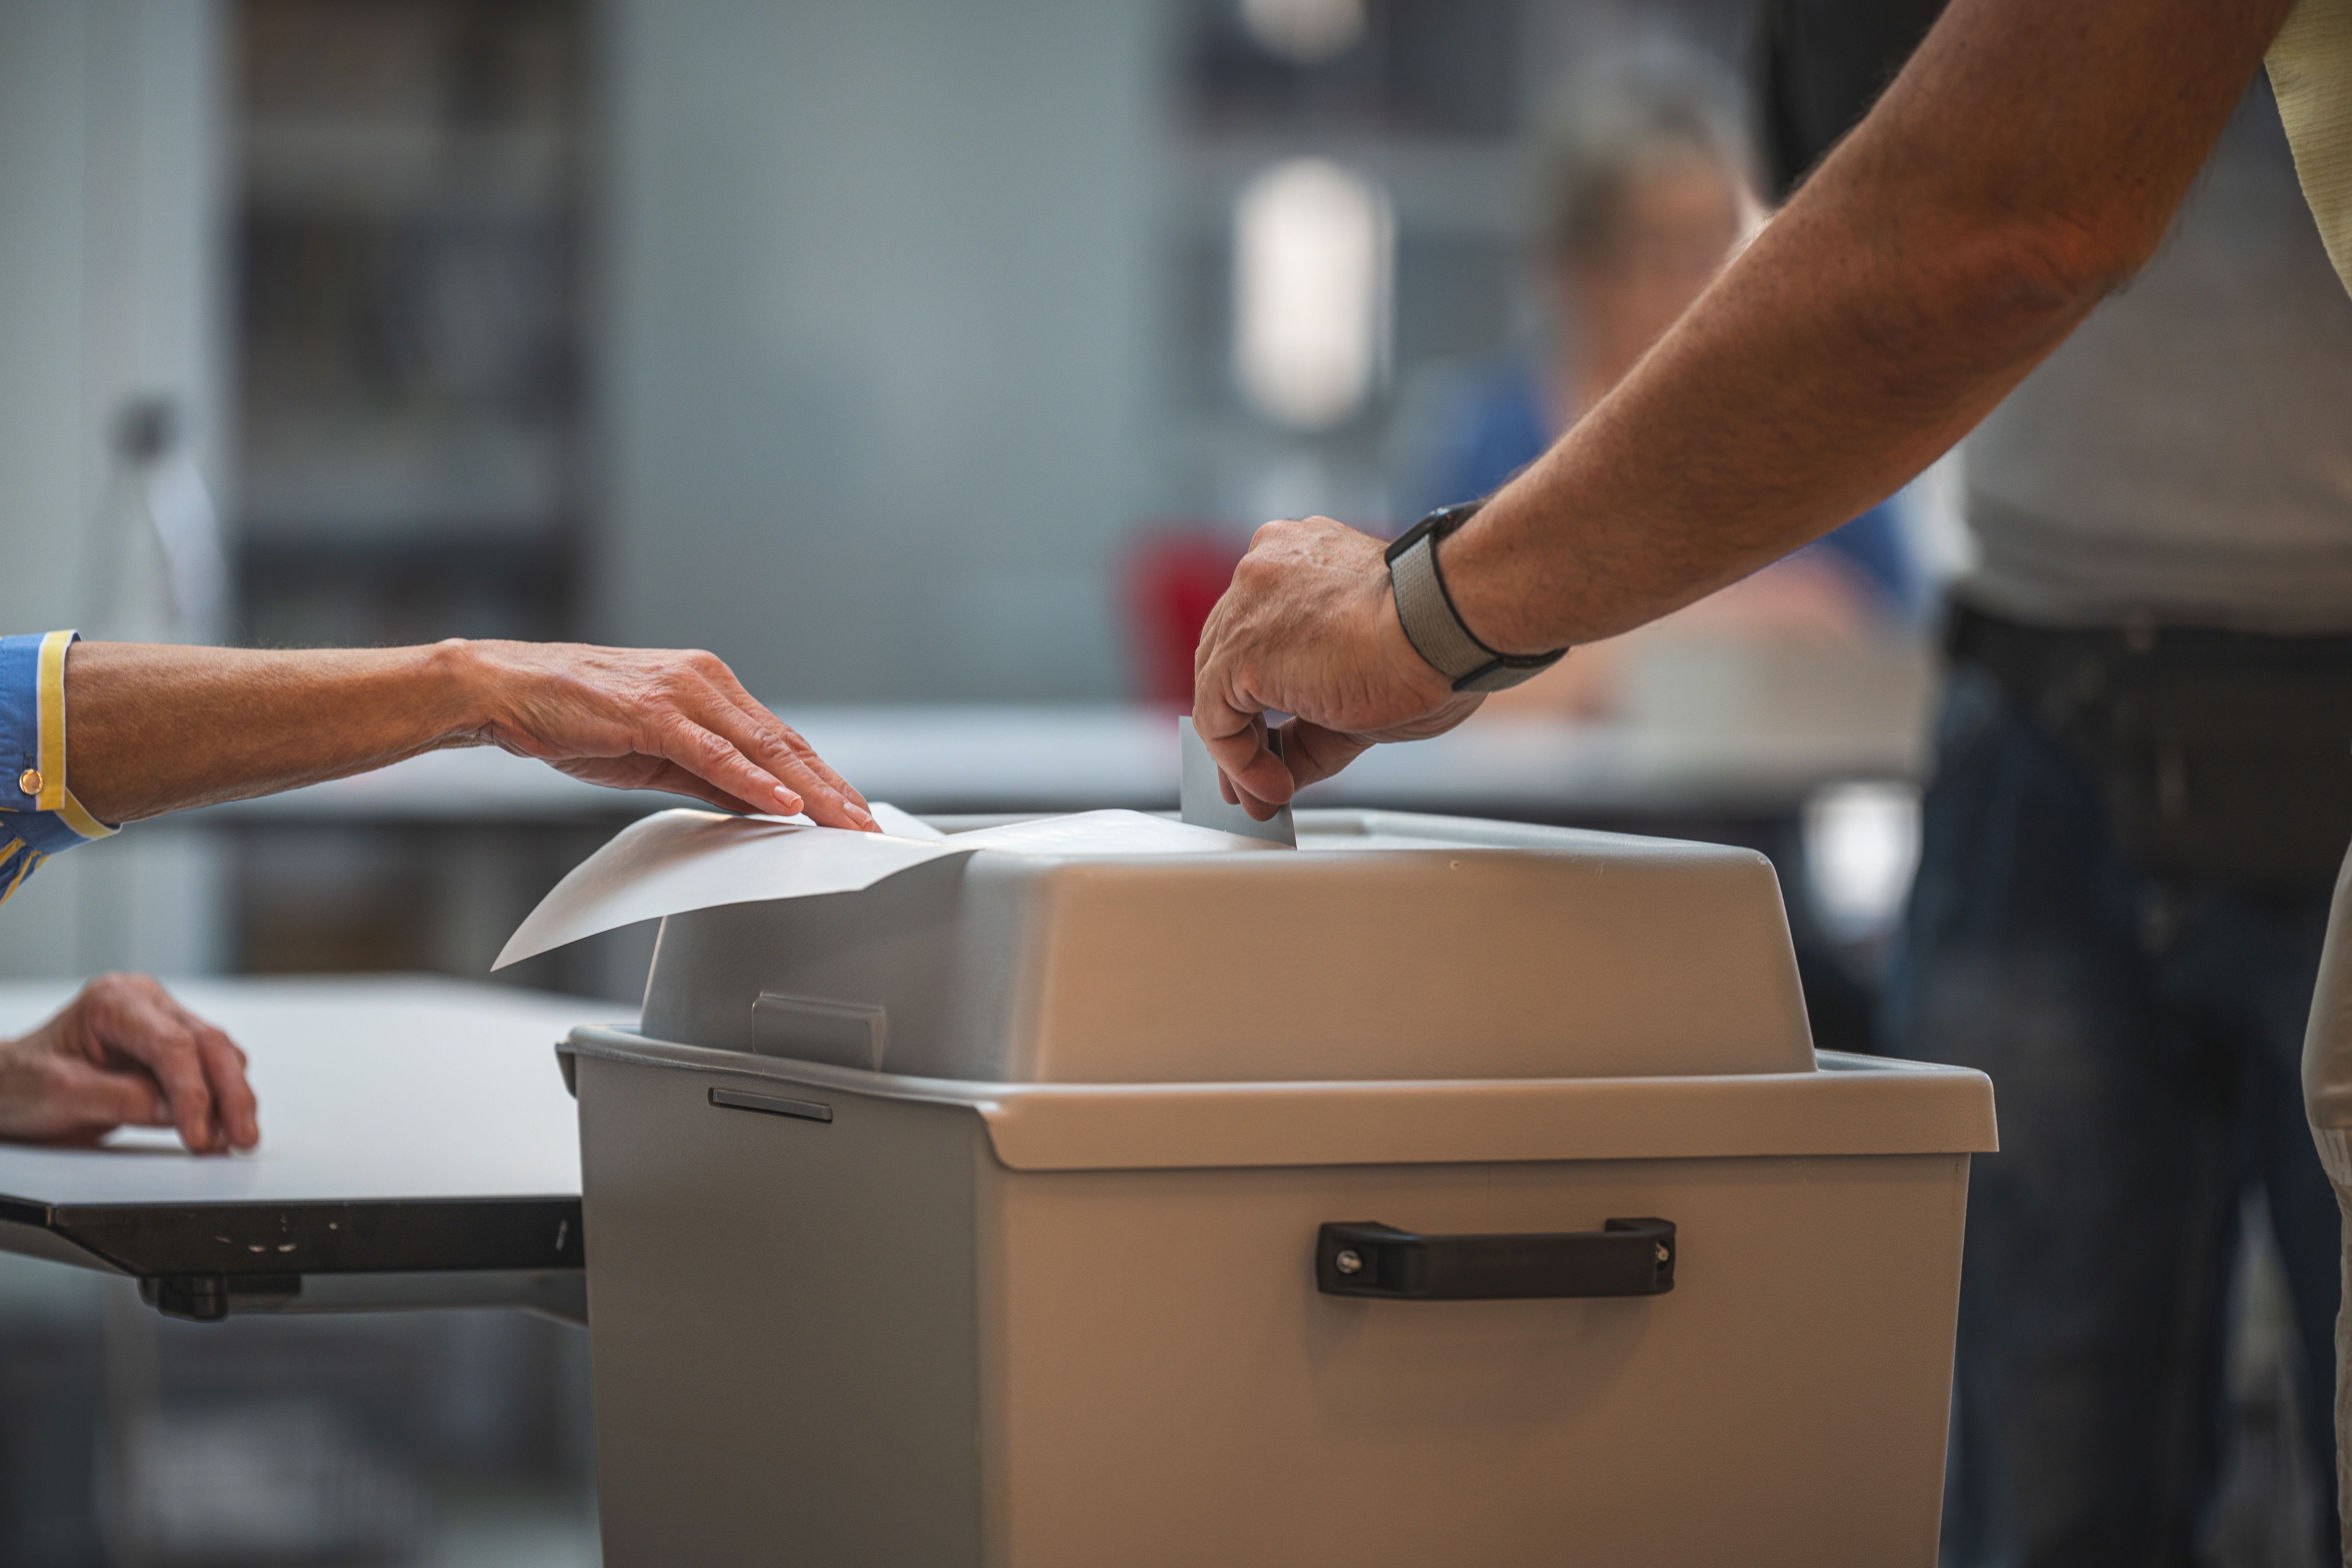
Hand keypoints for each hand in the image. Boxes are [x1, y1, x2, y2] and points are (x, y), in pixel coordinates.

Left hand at [0, 975, 258, 1152]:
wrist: (6, 1088)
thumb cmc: (21, 1084)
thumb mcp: (61, 1094)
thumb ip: (122, 1098)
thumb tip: (177, 1111)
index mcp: (114, 1001)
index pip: (172, 1045)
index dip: (193, 1093)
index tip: (200, 1134)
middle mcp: (145, 1002)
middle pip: (208, 1044)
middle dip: (230, 1095)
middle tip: (241, 1137)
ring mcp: (162, 1022)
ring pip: (219, 1055)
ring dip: (232, 1098)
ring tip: (233, 1138)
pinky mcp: (171, 1048)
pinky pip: (210, 1068)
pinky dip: (221, 1099)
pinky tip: (222, 1124)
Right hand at [458, 641, 877, 829]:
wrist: (506, 689)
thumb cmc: (573, 716)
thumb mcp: (655, 754)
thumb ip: (709, 776)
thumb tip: (757, 804)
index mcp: (707, 686)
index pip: (780, 738)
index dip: (822, 776)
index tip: (851, 808)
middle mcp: (704, 682)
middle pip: (784, 743)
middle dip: (831, 787)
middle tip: (866, 823)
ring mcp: (681, 694)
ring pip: (762, 748)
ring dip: (809, 789)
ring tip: (843, 819)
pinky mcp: (653, 713)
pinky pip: (715, 754)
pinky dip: (754, 781)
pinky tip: (784, 803)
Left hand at [1192, 516, 1483, 816]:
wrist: (1447, 626)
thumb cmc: (1434, 641)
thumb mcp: (1362, 686)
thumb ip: (1312, 728)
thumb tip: (1285, 772)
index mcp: (1297, 559)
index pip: (1257, 635)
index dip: (1259, 699)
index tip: (1270, 745)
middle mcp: (1265, 571)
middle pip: (1229, 660)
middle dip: (1243, 729)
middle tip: (1259, 780)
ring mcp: (1247, 603)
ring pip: (1219, 689)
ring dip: (1241, 753)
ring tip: (1270, 792)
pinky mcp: (1241, 649)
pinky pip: (1217, 719)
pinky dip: (1238, 762)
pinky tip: (1274, 786)